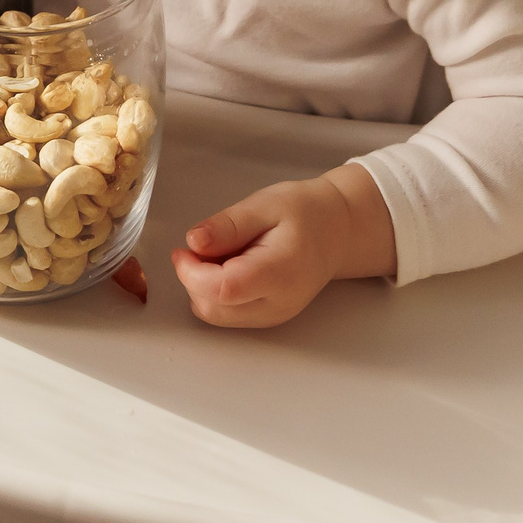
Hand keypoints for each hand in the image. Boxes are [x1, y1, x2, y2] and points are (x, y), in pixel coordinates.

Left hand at [170, 162, 395, 328]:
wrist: (338, 231)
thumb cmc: (307, 214)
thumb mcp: (265, 205)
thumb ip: (228, 226)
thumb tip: (194, 242)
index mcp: (280, 273)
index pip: (222, 289)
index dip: (192, 273)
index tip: (184, 250)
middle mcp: (278, 303)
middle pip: (213, 308)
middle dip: (193, 279)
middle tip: (202, 246)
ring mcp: (274, 316)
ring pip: (216, 315)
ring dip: (202, 287)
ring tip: (221, 254)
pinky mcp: (268, 318)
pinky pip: (227, 314)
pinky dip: (215, 294)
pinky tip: (228, 268)